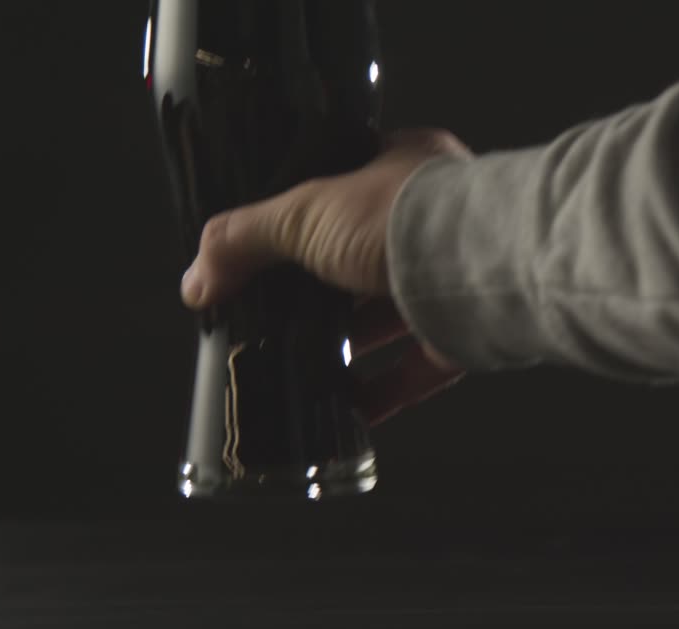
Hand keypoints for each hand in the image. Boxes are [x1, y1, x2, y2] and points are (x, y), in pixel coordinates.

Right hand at [180, 128, 471, 425]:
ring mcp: (453, 278)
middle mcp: (435, 220)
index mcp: (405, 168)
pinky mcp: (467, 333)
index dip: (307, 216)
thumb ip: (244, 240)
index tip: (272, 250)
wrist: (482, 267)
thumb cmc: (405, 219)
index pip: (347, 187)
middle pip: (365, 257)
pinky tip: (348, 410)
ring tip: (301, 361)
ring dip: (350, 342)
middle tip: (277, 313)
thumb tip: (196, 281)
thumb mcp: (303, 213)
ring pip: (393, 314)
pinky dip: (383, 390)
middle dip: (323, 290)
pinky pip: (420, 368)